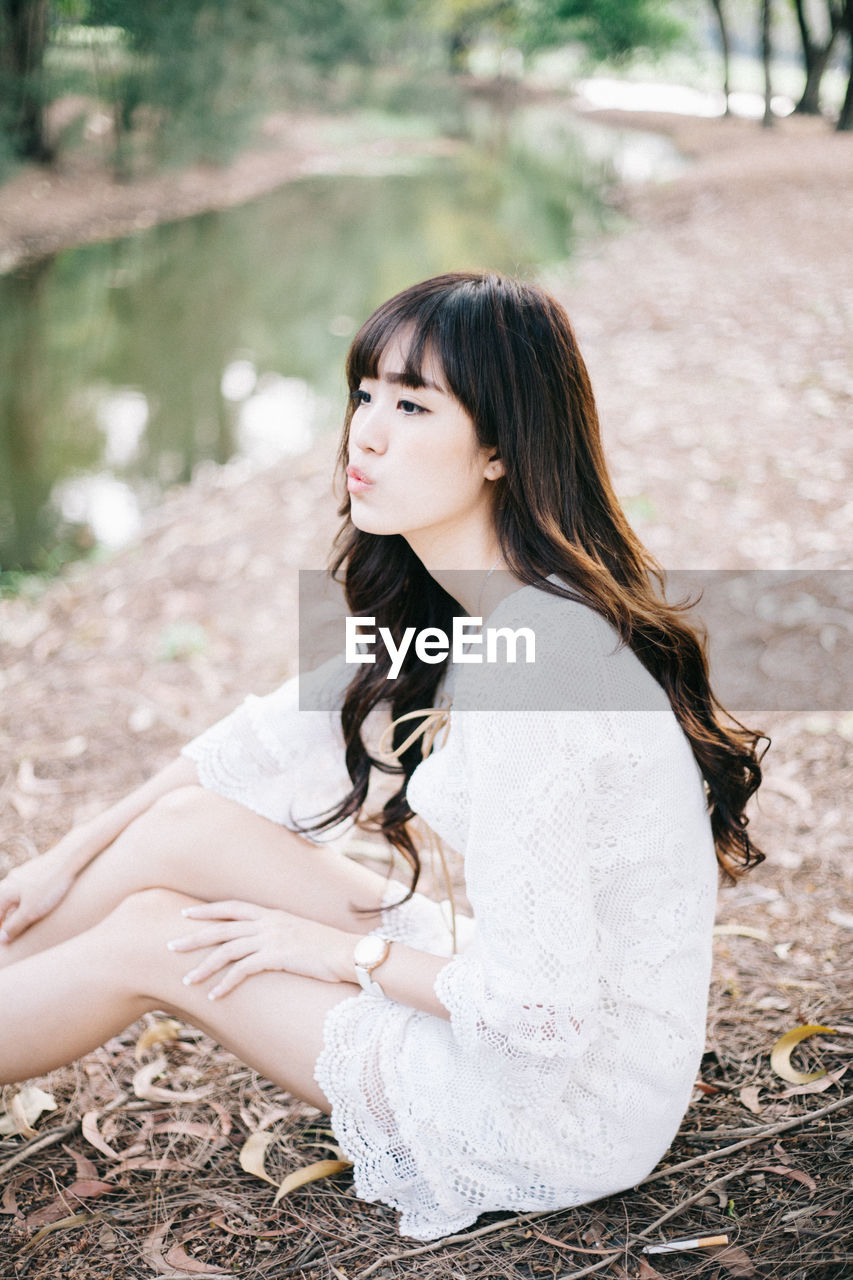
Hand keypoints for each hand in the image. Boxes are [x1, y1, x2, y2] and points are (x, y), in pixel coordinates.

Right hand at [0, 851, 76, 943]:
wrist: (69, 858)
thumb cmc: (49, 887)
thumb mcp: (30, 912)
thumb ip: (14, 926)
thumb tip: (1, 939)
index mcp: (4, 891)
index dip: (2, 928)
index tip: (7, 940)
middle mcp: (10, 880)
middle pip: (4, 904)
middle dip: (10, 918)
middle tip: (16, 933)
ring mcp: (23, 873)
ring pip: (17, 896)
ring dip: (20, 909)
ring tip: (31, 920)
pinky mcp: (37, 870)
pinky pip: (29, 888)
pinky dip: (31, 899)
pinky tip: (43, 903)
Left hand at [166, 900, 355, 999]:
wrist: (350, 952)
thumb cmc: (329, 948)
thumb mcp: (301, 933)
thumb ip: (281, 934)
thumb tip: (269, 944)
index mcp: (273, 914)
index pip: (232, 907)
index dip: (207, 911)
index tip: (186, 913)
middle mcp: (268, 922)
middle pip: (221, 927)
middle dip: (193, 936)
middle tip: (170, 945)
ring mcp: (272, 938)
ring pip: (227, 950)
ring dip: (204, 966)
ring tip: (186, 980)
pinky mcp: (277, 957)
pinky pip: (242, 971)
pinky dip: (225, 984)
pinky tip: (214, 996)